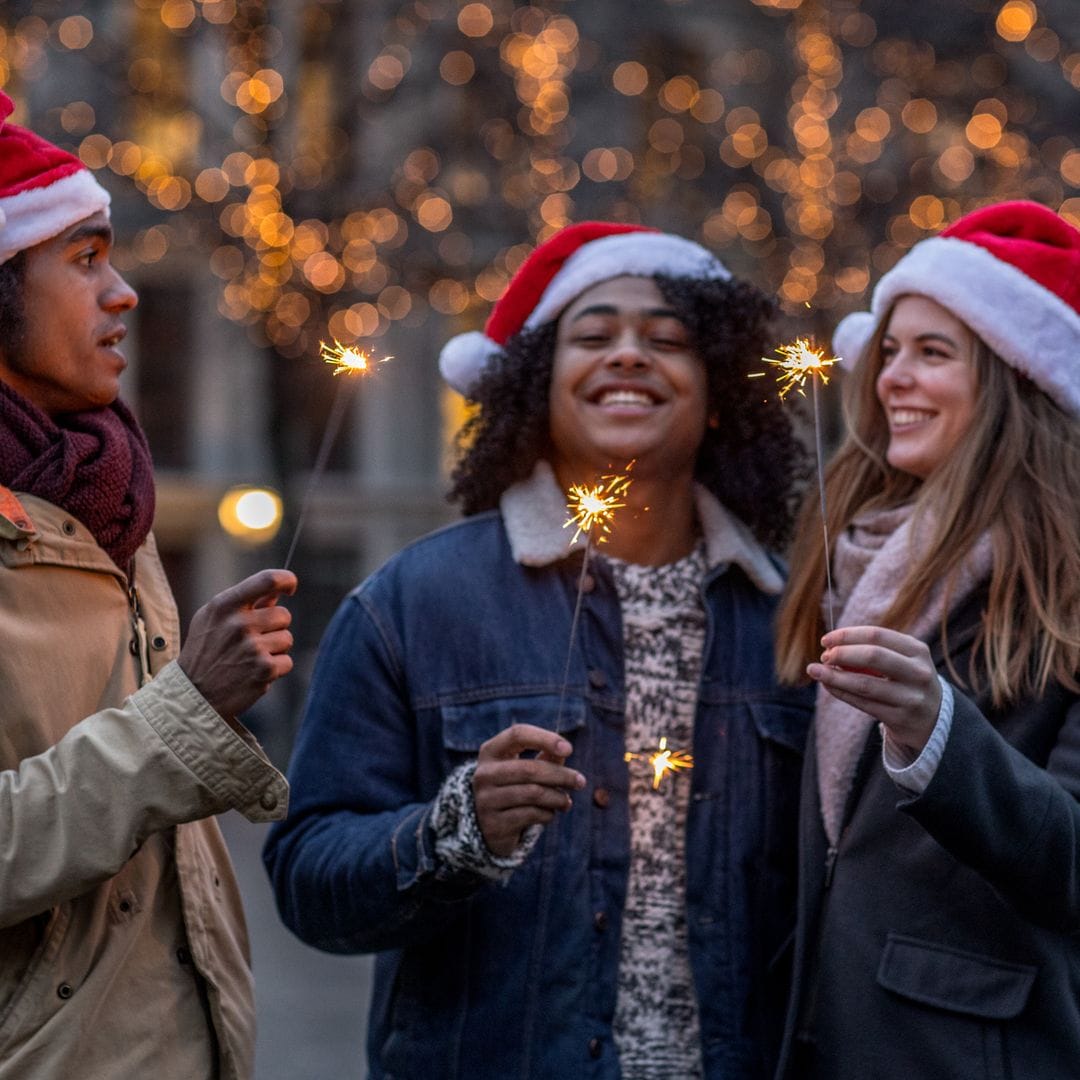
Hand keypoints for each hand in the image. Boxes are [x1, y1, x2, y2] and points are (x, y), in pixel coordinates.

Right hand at [178, 569, 296, 720]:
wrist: (193, 695)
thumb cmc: (204, 652)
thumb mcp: (211, 620)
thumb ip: (242, 603)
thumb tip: (276, 593)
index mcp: (224, 605)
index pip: (267, 580)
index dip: (286, 580)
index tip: (290, 587)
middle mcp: (239, 624)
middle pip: (283, 614)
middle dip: (274, 627)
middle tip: (253, 641)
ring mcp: (253, 647)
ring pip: (287, 639)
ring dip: (274, 650)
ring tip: (249, 659)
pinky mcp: (264, 669)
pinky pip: (287, 661)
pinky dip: (275, 669)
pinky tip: (253, 673)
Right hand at [472, 723, 585, 856]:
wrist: (487, 824)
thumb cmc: (513, 786)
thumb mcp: (524, 767)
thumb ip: (545, 756)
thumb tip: (564, 751)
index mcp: (490, 751)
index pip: (518, 735)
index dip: (545, 739)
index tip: (569, 749)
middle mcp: (484, 774)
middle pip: (530, 769)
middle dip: (561, 775)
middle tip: (581, 782)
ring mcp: (486, 800)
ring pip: (533, 794)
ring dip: (557, 797)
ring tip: (566, 801)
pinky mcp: (494, 824)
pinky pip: (531, 815)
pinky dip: (548, 814)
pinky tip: (550, 813)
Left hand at [807, 625, 940, 755]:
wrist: (934, 719)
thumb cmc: (907, 681)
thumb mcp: (902, 660)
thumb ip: (873, 650)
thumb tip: (831, 646)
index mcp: (917, 650)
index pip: (877, 635)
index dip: (847, 635)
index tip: (826, 640)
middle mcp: (917, 672)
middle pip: (872, 656)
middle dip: (842, 653)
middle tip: (824, 656)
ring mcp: (911, 697)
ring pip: (864, 684)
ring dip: (834, 676)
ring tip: (815, 670)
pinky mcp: (900, 718)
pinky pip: (863, 703)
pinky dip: (841, 692)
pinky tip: (828, 685)